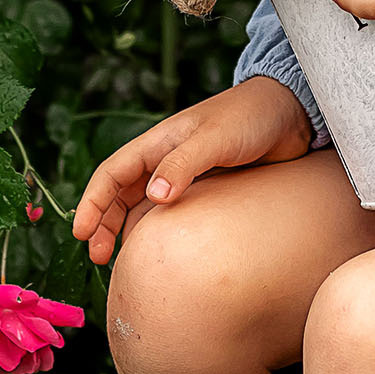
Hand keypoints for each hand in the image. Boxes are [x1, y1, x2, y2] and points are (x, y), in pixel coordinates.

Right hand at [71, 77, 313, 266]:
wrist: (292, 114)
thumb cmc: (251, 117)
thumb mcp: (215, 138)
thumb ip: (184, 164)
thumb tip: (155, 197)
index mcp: (159, 142)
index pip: (112, 173)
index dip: (93, 202)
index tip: (81, 233)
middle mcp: (166, 159)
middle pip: (122, 194)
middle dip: (104, 223)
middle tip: (98, 256)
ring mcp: (187, 175)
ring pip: (145, 205)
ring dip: (128, 229)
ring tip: (122, 260)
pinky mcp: (210, 188)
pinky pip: (175, 213)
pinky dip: (161, 231)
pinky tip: (163, 251)